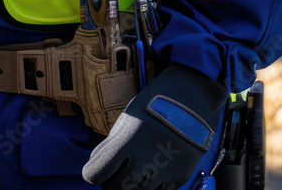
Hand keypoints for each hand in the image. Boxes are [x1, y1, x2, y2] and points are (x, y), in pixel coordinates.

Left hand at [83, 64, 226, 189]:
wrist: (189, 100)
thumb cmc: (152, 108)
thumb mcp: (126, 121)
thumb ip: (111, 146)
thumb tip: (95, 169)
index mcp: (127, 140)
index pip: (99, 172)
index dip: (92, 174)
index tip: (93, 174)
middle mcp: (145, 157)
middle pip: (119, 188)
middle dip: (111, 185)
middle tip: (111, 178)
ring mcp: (165, 169)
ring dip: (131, 188)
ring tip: (129, 176)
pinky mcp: (180, 176)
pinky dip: (150, 188)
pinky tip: (148, 175)